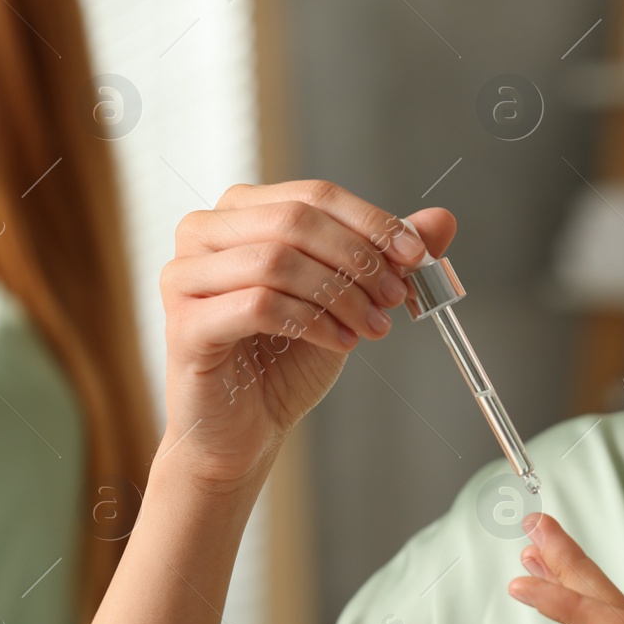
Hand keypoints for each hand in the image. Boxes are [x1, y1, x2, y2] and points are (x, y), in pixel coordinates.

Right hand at [157, 179, 454, 491]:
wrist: (244, 429)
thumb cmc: (285, 358)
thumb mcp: (347, 298)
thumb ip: (385, 257)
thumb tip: (439, 220)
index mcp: (240, 212)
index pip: (314, 195)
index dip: (372, 221)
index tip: (416, 255)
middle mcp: (203, 233)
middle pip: (296, 220)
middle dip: (359, 259)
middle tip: (396, 296)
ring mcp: (184, 277)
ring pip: (278, 260)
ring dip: (341, 295)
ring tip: (373, 328)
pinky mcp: (185, 325)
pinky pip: (260, 305)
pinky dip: (314, 322)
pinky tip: (342, 343)